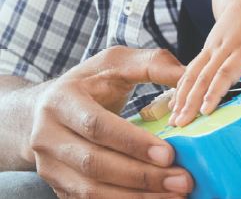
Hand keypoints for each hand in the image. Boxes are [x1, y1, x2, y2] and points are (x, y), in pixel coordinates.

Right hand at [28, 45, 191, 197]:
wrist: (45, 108)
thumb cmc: (90, 82)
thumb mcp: (117, 62)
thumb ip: (153, 64)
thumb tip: (188, 77)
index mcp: (61, 101)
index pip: (97, 126)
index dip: (132, 142)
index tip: (169, 154)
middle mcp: (48, 137)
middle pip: (95, 164)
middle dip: (141, 177)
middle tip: (182, 181)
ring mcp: (50, 167)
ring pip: (90, 192)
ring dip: (135, 198)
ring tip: (175, 196)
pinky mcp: (58, 187)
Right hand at [170, 10, 240, 125]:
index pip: (226, 71)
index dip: (215, 91)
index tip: (205, 110)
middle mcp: (223, 47)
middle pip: (204, 76)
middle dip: (191, 101)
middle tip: (181, 124)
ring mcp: (211, 47)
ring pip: (193, 73)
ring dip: (182, 97)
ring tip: (173, 120)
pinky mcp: (205, 49)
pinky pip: (190, 68)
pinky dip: (180, 86)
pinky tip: (173, 105)